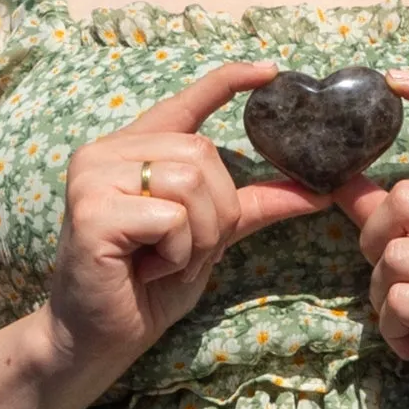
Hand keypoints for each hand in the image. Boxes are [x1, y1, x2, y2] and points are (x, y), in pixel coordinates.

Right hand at [45, 60, 329, 366]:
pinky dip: (177, 253)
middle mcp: (107, 151)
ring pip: (190, 183)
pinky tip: (147, 270)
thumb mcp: (209, 238)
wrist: (99, 337)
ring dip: (198, 237)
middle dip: (215, 213)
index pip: (185, 102)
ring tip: (165, 261)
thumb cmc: (148, 286)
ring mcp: (93, 176)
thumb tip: (316, 191)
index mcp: (133, 149)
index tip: (270, 71)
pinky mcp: (91, 209)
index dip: (228, 81)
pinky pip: (171, 217)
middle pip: (202, 155)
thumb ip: (251, 207)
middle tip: (184, 251)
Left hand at [332, 68, 408, 408]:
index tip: (396, 78)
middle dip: (376, 239)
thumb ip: (397, 219)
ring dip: (382, 294)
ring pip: (394, 255)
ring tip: (408, 317)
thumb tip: (341, 181)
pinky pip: (399, 300)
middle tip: (387, 275)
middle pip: (405, 199)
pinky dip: (392, 327)